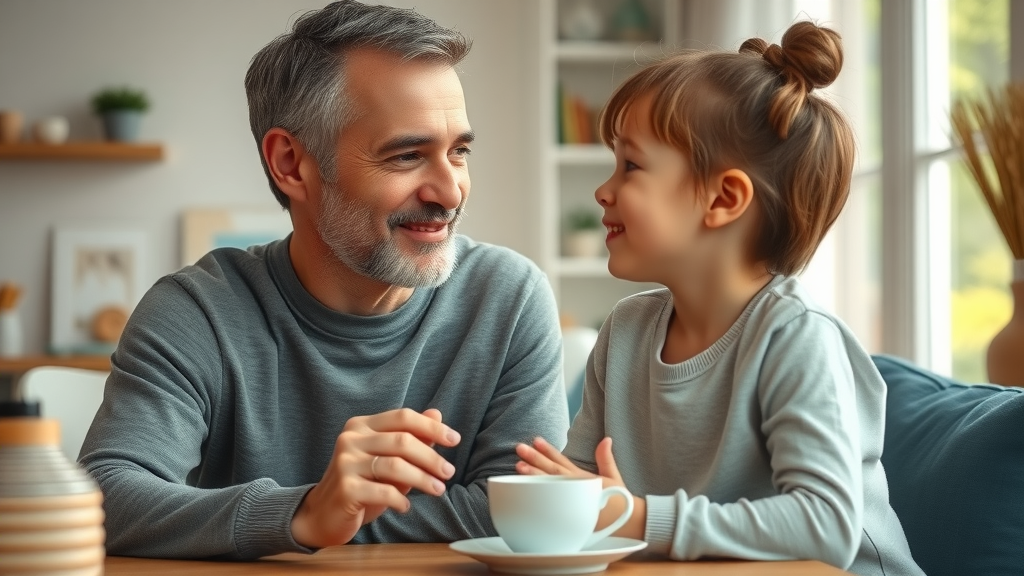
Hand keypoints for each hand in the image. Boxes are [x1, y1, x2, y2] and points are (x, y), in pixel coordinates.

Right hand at [290, 408, 460, 548]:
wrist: (323, 514)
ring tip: (438, 490)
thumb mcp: (387, 459)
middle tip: (448, 472)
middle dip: (431, 457)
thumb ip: (411, 437)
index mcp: (361, 426)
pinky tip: (406, 506)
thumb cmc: (361, 484)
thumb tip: (437, 414)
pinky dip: (400, 499)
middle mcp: (350, 439)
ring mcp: (345, 463)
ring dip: (422, 479)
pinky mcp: (345, 488)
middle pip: (402, 441)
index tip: (455, 440)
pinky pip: (383, 491)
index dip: (431, 427)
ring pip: (395, 465)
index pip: (402, 417)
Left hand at [516, 436, 645, 539]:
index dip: (549, 451)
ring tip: (519, 466)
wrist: (628, 525)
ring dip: (534, 477)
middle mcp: (575, 490)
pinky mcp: (571, 516)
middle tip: (520, 448)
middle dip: (535, 460)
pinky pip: (551, 505)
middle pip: (552, 472)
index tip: (536, 440)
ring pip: (550, 488)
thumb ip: (606, 458)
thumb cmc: (619, 502)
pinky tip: (525, 491)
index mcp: (583, 480)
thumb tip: (606, 439)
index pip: (562, 462)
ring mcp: (571, 503)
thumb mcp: (614, 478)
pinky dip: (539, 498)